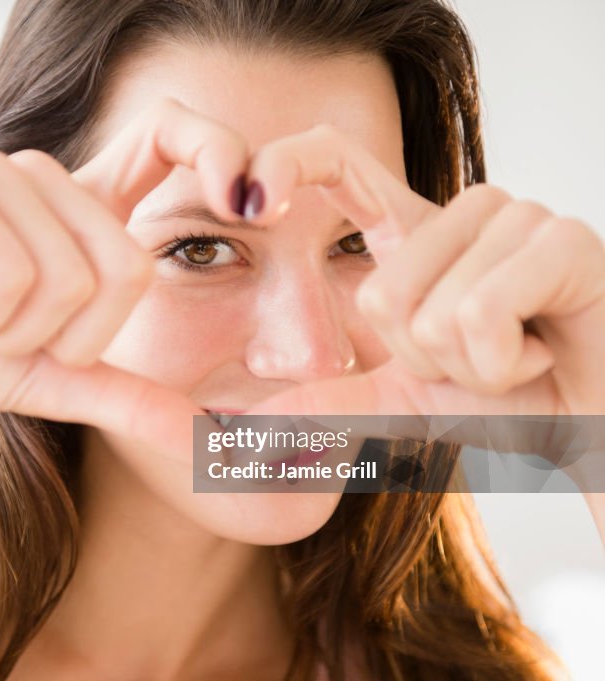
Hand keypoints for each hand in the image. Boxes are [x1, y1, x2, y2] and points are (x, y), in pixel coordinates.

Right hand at [0, 99, 248, 451]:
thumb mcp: (49, 376)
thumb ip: (121, 395)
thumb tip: (201, 436)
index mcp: (78, 207)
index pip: (168, 137)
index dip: (217, 152)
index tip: (252, 200)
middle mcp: (46, 174)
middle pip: (127, 266)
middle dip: (68, 335)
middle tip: (6, 326)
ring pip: (67, 277)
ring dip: (13, 330)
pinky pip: (12, 274)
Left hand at [240, 123, 604, 418]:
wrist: (592, 426)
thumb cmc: (506, 396)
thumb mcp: (401, 398)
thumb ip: (329, 403)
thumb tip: (245, 427)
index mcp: (416, 232)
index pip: (336, 159)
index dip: (286, 162)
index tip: (246, 203)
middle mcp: (464, 210)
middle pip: (380, 295)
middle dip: (425, 360)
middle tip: (481, 358)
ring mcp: (517, 217)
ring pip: (433, 313)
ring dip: (470, 368)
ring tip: (516, 356)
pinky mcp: (565, 240)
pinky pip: (482, 315)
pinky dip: (503, 365)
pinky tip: (542, 352)